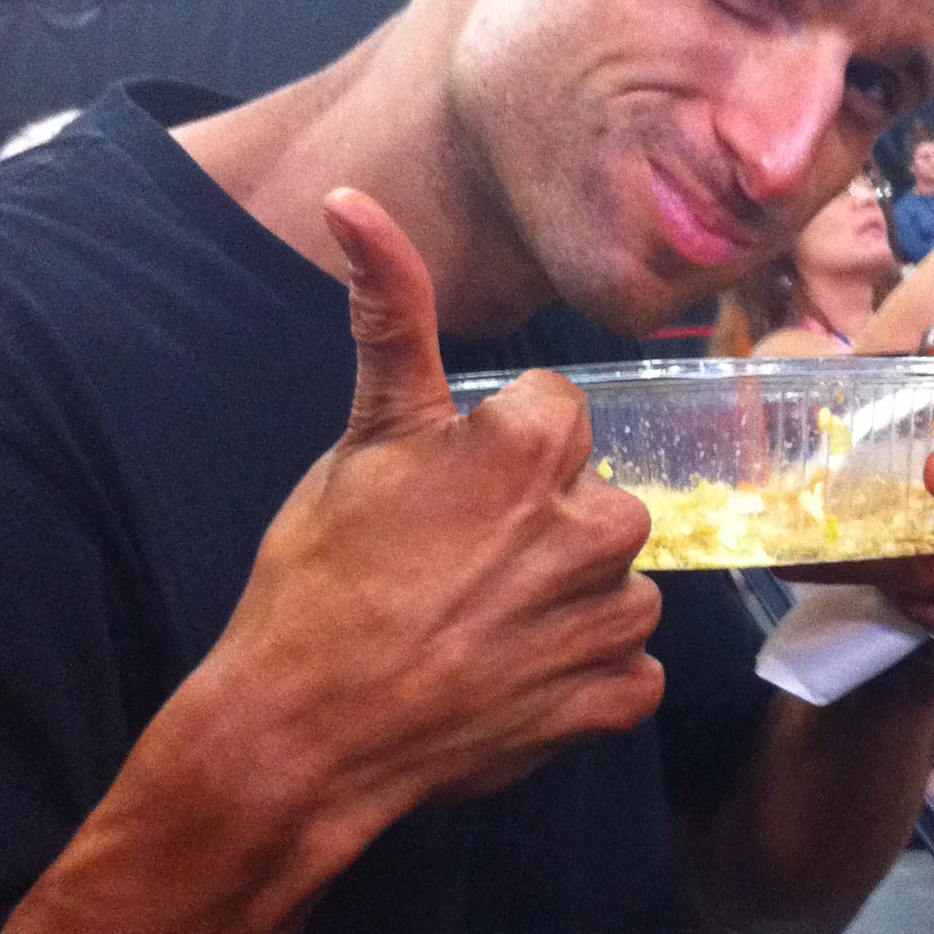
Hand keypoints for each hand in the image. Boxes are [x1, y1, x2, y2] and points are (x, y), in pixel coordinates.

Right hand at [209, 190, 664, 870]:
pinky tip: (512, 679)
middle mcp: (596, 525)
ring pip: (618, 585)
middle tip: (457, 567)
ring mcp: (608, 620)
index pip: (560, 412)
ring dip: (569, 603)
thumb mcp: (359, 438)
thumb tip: (353, 199)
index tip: (446, 495)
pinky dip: (585, 680)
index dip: (500, 451)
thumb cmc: (320, 581)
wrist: (303, 733)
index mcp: (537, 448)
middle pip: (597, 498)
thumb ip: (390, 316)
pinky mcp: (611, 700)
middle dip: (546, 524)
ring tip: (480, 626)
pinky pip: (630, 672)